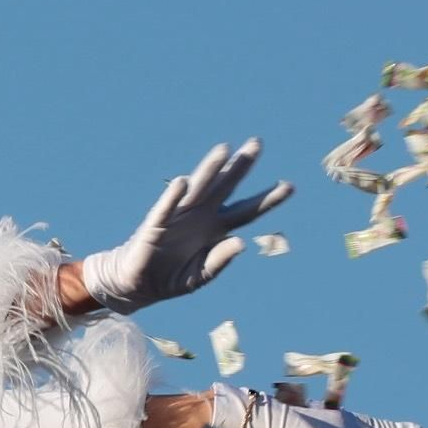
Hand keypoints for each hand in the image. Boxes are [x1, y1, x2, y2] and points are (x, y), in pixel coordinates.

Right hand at [78, 140, 293, 314]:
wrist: (138, 284)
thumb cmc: (171, 278)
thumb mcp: (199, 276)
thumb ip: (219, 260)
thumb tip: (241, 243)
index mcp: (217, 229)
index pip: (247, 210)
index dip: (267, 199)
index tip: (289, 186)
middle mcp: (201, 216)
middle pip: (225, 186)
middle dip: (240, 166)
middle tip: (256, 143)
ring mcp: (179, 216)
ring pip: (198, 188)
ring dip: (210, 168)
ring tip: (224, 150)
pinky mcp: (155, 224)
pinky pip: (165, 208)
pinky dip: (173, 196)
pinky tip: (183, 182)